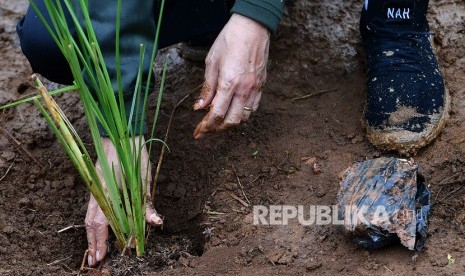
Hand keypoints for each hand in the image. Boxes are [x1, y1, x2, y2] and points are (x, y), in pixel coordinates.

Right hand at [85, 137, 162, 265]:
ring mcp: (94, 188)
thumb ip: (147, 202)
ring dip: (92, 235)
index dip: (100, 241)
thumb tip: (156, 222)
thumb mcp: (144, 177)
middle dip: (93, 243)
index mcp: (107, 191)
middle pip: (91, 223)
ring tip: (95, 251)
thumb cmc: (133, 154)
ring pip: (89, 216)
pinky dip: (94, 222)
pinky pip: (92, 208)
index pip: (101, 223)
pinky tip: (99, 230)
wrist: (120, 134)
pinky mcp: (96, 185)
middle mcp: (97, 191)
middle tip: (96, 261)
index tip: (102, 256)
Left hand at [193, 13, 269, 138]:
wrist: (253, 27)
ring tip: (219, 121)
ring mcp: (255, 88)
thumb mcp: (211, 63)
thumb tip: (199, 107)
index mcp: (229, 83)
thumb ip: (207, 88)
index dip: (205, 127)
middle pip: (231, 121)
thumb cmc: (229, 41)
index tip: (198, 133)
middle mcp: (244, 89)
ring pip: (244, 117)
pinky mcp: (261, 85)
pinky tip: (234, 111)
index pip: (216, 114)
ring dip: (230, 123)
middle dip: (217, 129)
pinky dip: (242, 114)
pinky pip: (253, 107)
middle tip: (206, 129)